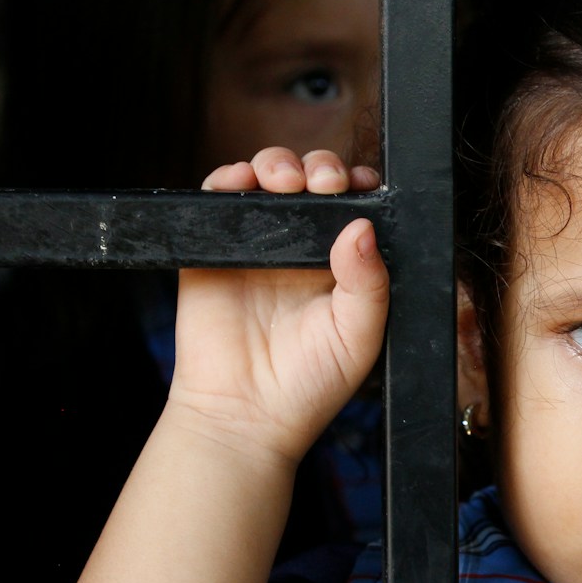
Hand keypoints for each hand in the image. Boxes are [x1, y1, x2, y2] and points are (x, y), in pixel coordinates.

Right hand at [169, 147, 387, 466]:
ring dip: (276, 164)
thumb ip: (369, 283)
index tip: (357, 185)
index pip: (354, 207)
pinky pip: (217, 201)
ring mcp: (254, 247)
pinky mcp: (212, 251)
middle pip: (311, 183)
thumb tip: (362, 226)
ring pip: (266, 181)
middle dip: (319, 168)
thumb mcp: (359, 336)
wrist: (244, 417)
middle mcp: (300, 250)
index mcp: (341, 265)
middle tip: (322, 181)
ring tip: (283, 179)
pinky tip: (241, 181)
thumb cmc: (309, 386)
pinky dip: (226, 179)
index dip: (357, 186)